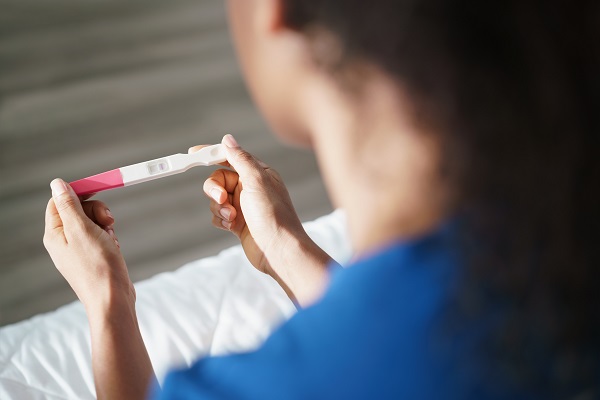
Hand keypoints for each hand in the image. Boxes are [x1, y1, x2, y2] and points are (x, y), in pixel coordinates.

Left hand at [43, 179, 133, 311]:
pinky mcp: (94, 256)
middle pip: (79, 210)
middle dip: (97, 211)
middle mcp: (64, 241)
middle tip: (108, 220)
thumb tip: (56, 184)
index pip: (59, 202)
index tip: (97, 190)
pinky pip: (101, 236)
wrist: (113, 297)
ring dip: (105, 224)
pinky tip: (114, 247)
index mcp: (55, 234)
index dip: (78, 193)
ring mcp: (80, 249)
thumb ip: (69, 205)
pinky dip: (110, 236)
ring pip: (93, 222)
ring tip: (111, 238)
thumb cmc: (97, 266)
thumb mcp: (82, 229)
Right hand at [196, 135, 332, 304]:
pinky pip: (218, 215)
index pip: (231, 156)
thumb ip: (240, 159)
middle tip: (222, 198)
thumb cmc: (273, 215)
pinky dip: (221, 220)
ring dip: (220, 208)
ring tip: (233, 217)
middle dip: (215, 190)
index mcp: (259, 173)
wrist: (278, 250)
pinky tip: (233, 227)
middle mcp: (251, 187)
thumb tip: (228, 139)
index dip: (212, 154)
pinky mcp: (238, 222)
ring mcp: (244, 205)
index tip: (193, 154)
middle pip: (218, 179)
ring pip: (216, 199)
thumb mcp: (256, 180)